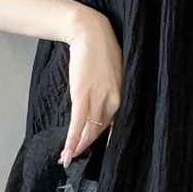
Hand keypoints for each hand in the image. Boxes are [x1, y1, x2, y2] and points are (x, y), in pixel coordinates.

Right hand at [59, 7, 122, 166]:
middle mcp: (115, 101)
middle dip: (89, 145)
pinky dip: (73, 140)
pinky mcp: (83, 95)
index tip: (98, 152)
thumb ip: (113, 93)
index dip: (105, 140)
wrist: (90, 33)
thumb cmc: (103, 51)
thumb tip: (105, 108)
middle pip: (101, 130)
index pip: (116, 125)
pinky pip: (79, 123)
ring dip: (78, 147)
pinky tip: (67, 152)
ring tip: (68, 158)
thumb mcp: (115, 74)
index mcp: (125, 96)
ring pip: (90, 130)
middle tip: (77, 157)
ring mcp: (99, 99)